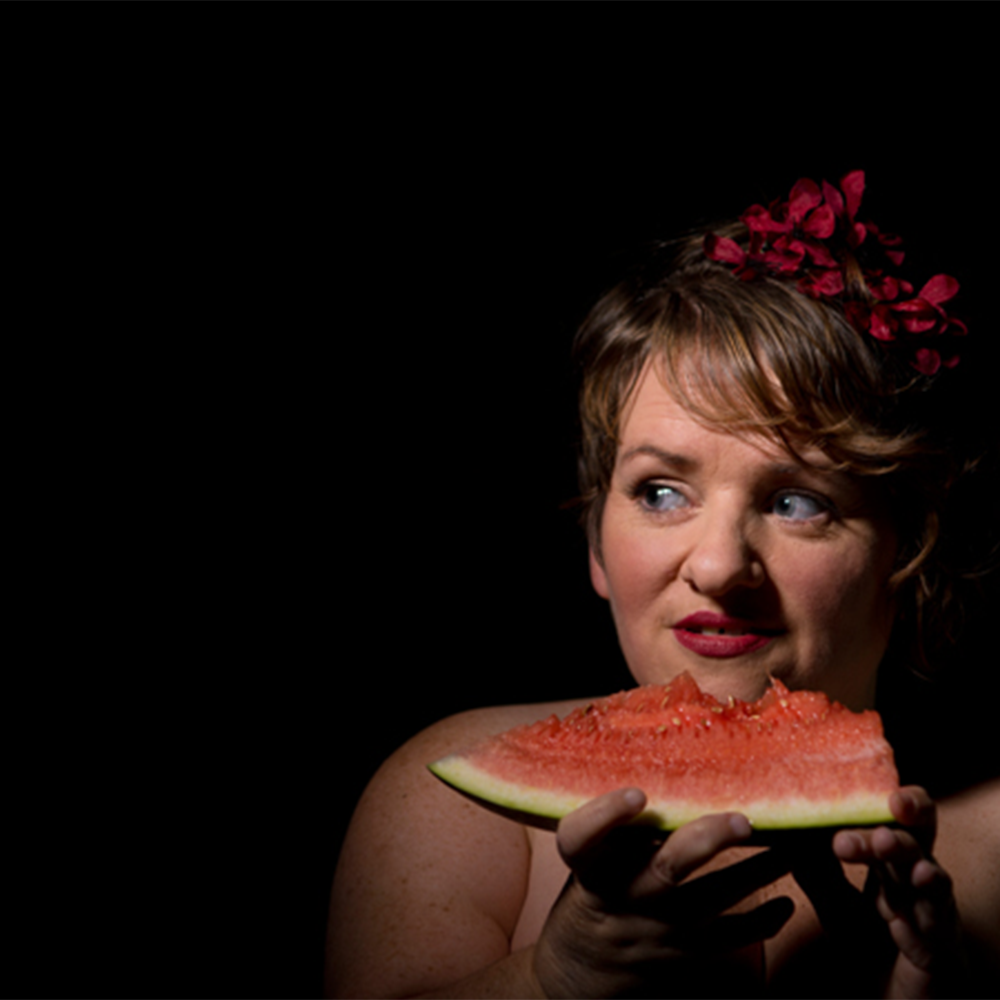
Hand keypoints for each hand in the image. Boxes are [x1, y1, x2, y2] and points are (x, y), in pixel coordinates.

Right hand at [532, 788, 794, 998]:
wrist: (586, 965)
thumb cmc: (593, 885)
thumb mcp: (587, 855)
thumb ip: (613, 823)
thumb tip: (661, 758)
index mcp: (590, 865)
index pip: (582, 839)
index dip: (607, 816)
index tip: (636, 794)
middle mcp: (624, 896)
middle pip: (665, 869)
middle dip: (706, 843)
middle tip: (742, 821)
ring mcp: (657, 927)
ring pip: (710, 900)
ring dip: (754, 873)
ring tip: (790, 848)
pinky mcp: (683, 951)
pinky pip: (729, 939)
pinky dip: (761, 922)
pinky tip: (786, 902)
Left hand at [833, 786, 965, 998]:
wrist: (892, 993)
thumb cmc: (869, 941)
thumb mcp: (834, 902)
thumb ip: (815, 868)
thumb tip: (786, 830)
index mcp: (892, 859)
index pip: (893, 817)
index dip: (884, 798)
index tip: (859, 786)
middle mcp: (917, 876)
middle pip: (918, 834)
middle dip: (908, 812)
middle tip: (888, 804)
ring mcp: (933, 908)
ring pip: (928, 874)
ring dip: (906, 856)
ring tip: (884, 842)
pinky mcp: (940, 947)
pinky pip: (937, 927)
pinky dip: (922, 916)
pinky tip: (901, 914)